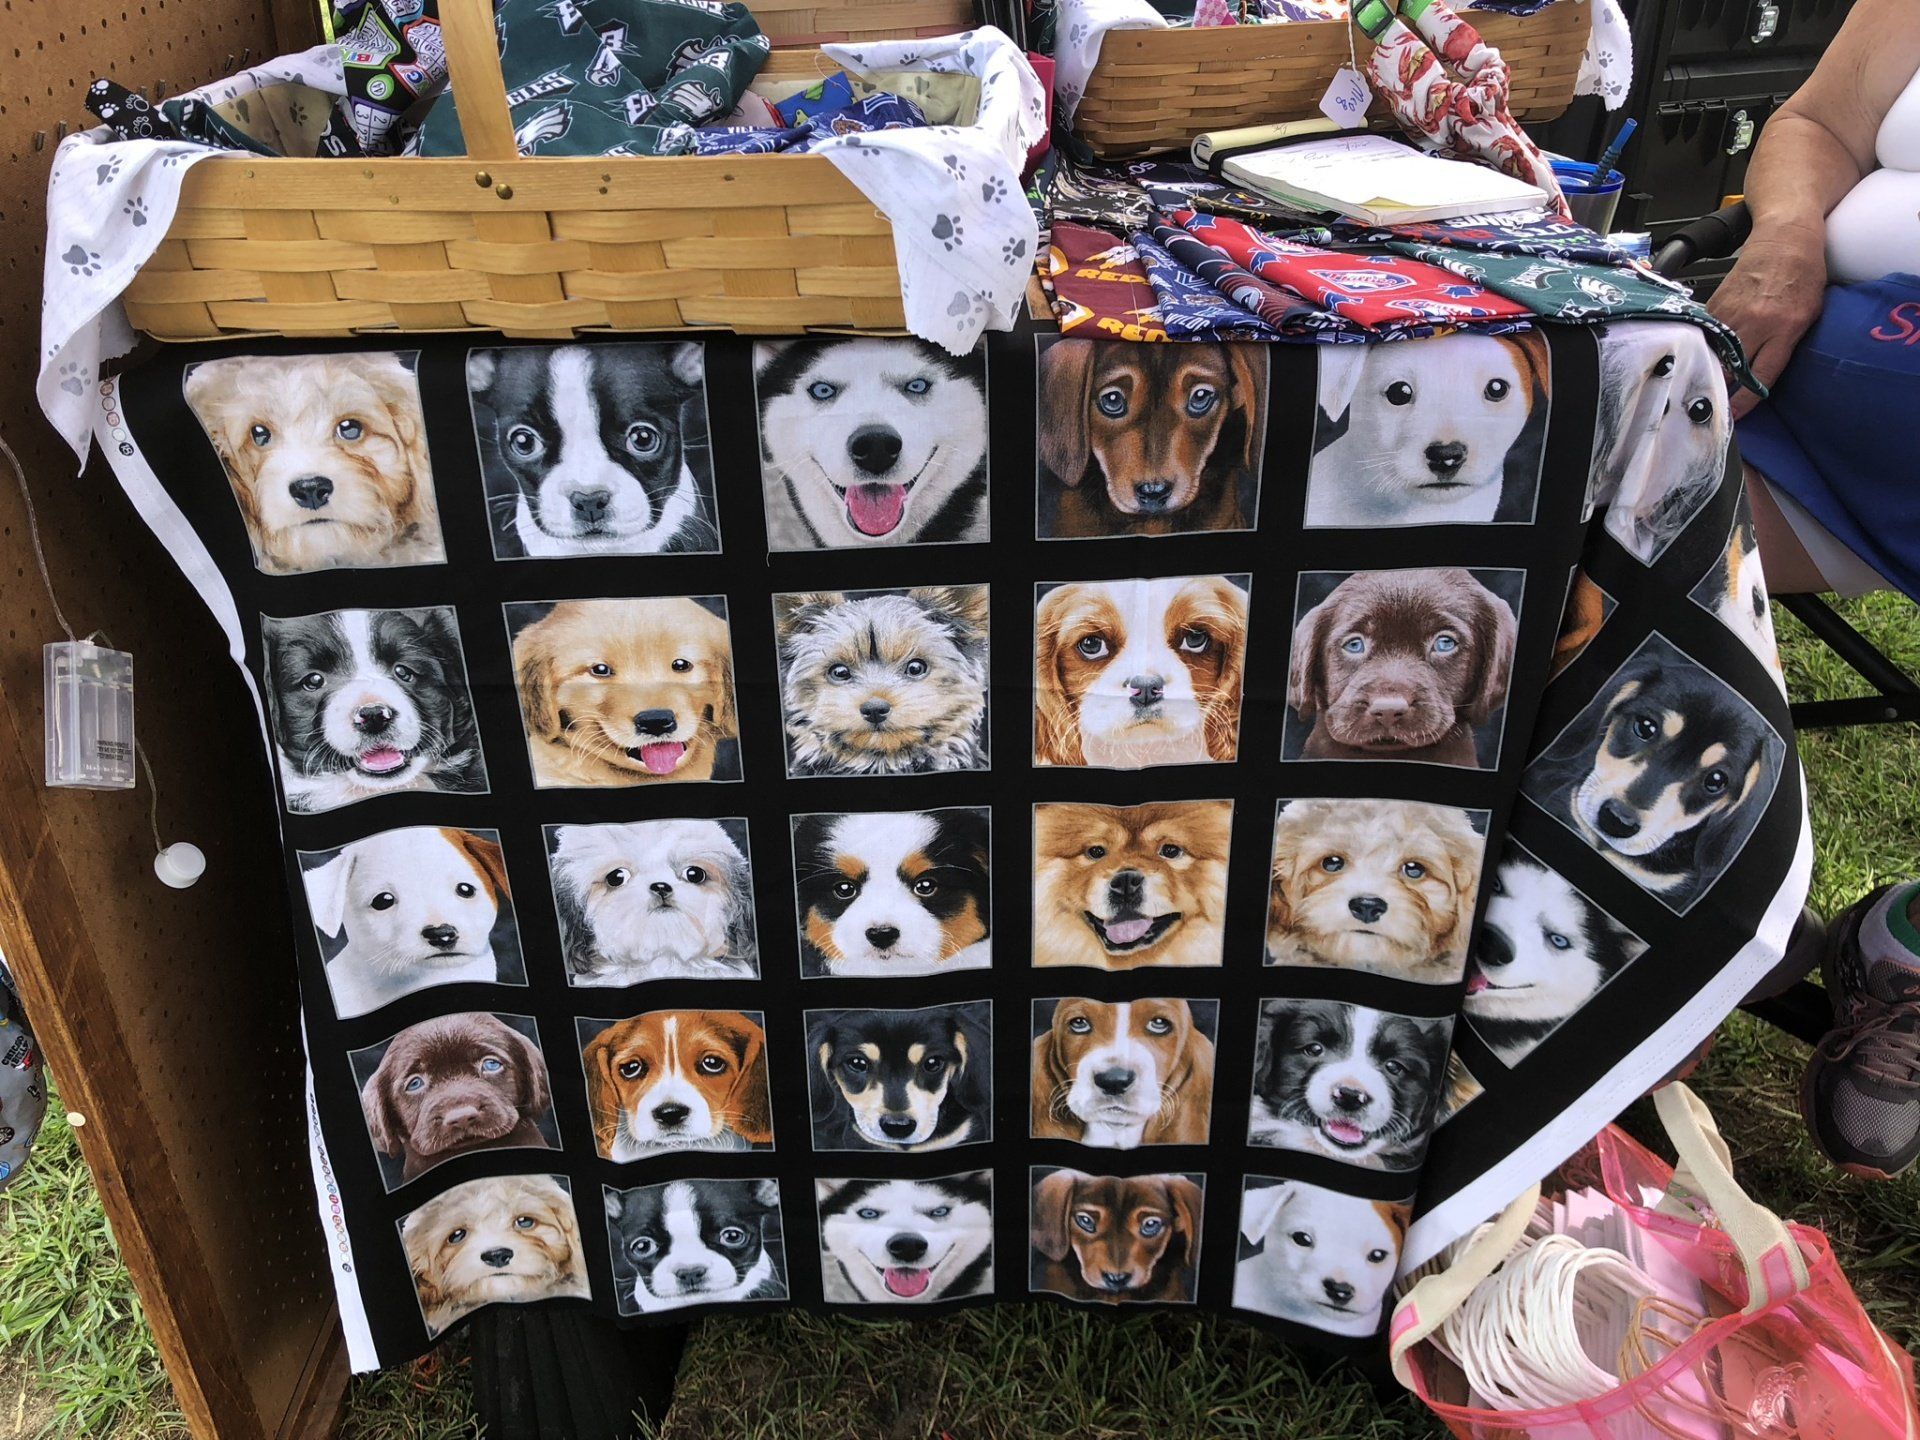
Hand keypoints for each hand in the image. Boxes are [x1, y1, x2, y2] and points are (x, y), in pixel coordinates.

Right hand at [1708, 222, 1827, 418]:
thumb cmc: (1802, 275)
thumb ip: (1785, 345)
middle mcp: (1757, 322)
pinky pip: (1706, 334)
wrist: (1785, 238)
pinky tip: (1701, 355)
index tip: (1734, 415)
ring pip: (1714, 353)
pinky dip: (1704, 347)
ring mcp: (1733, 312)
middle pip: (1731, 368)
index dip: (1745, 400)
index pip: (1760, 375)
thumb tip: (1759, 374)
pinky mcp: (1716, 303)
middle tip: (1712, 405)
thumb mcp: (1807, 315)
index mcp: (1785, 327)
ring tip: (1701, 384)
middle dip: (1721, 389)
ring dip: (1709, 370)